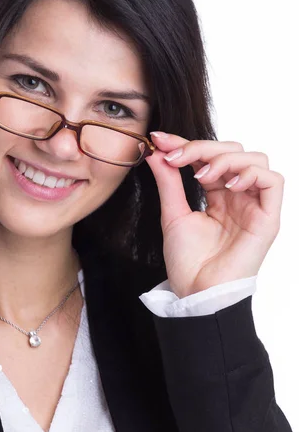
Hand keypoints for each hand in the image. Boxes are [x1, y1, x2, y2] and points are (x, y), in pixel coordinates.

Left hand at [144, 132, 284, 298]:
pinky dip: (251, 173)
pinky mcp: (267, 218)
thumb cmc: (187, 260)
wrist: (196, 292)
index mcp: (217, 194)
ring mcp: (254, 205)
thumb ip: (169, 181)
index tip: (160, 139)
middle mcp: (238, 196)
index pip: (208, 156)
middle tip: (175, 157)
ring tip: (202, 175)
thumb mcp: (172, 213)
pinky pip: (273, 181)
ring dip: (225, 158)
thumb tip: (157, 152)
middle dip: (201, 147)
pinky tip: (228, 185)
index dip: (186, 143)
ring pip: (255, 159)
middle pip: (233, 151)